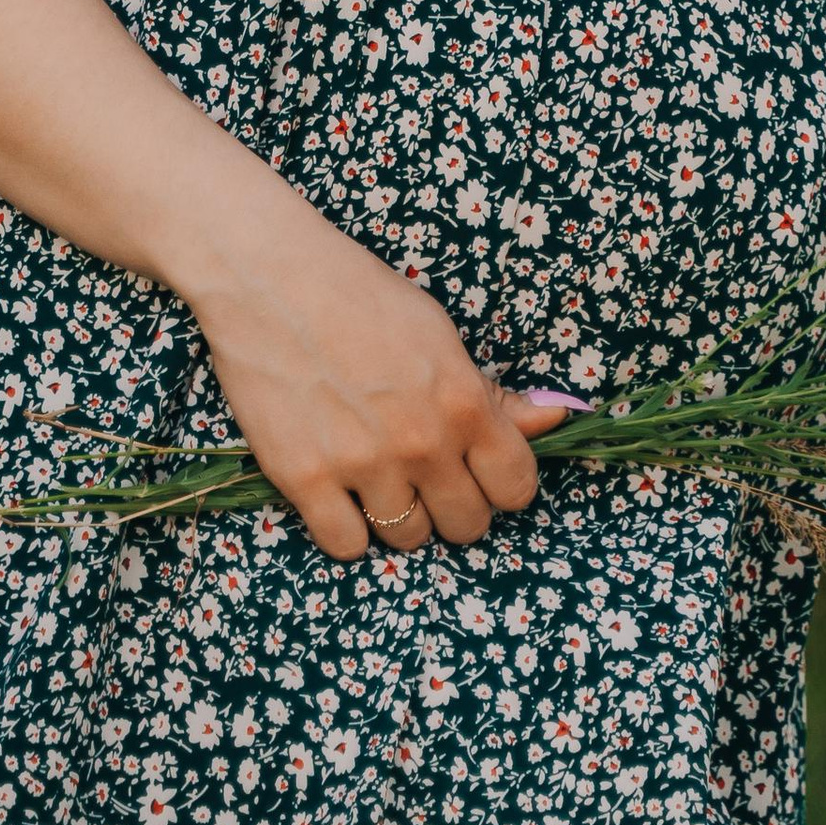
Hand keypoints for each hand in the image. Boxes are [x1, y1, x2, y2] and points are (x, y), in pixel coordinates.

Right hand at [181, 189, 573, 563]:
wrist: (269, 277)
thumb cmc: (359, 296)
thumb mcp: (439, 335)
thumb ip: (493, 393)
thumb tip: (556, 419)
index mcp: (463, 402)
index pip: (515, 488)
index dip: (501, 484)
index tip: (480, 472)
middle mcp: (421, 442)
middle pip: (466, 525)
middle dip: (453, 506)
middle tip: (427, 475)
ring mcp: (362, 465)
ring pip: (408, 539)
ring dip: (399, 516)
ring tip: (378, 475)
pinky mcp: (304, 479)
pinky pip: (346, 547)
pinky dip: (347, 528)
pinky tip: (340, 493)